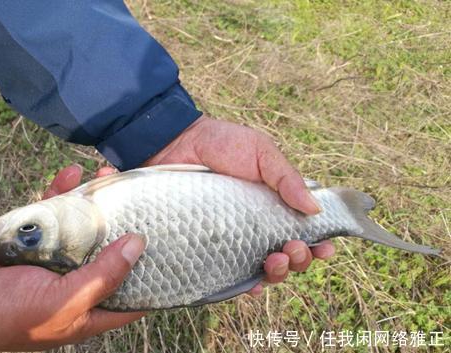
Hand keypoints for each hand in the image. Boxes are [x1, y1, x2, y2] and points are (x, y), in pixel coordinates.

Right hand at [0, 165, 144, 351]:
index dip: (154, 276)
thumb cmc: (13, 313)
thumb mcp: (66, 301)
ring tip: (107, 174)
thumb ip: (104, 276)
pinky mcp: (34, 236)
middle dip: (124, 224)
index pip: (133, 295)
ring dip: (93, 200)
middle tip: (139, 196)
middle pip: (109, 251)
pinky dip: (60, 192)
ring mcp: (55, 256)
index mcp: (89, 308)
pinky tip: (69, 173)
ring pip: (83, 225)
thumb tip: (139, 244)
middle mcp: (76, 281)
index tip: (174, 250)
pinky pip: (53, 212)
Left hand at [145, 115, 335, 294]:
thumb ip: (286, 178)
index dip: (318, 244)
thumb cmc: (221, 143)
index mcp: (276, 204)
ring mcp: (234, 238)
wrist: (177, 144)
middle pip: (288, 255)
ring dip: (278, 273)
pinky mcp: (210, 247)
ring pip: (264, 269)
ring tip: (275, 261)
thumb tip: (316, 209)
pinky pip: (231, 274)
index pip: (304, 231)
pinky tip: (252, 285)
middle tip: (293, 248)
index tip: (325, 247)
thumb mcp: (261, 152)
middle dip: (299, 259)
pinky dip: (246, 284)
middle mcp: (258, 225)